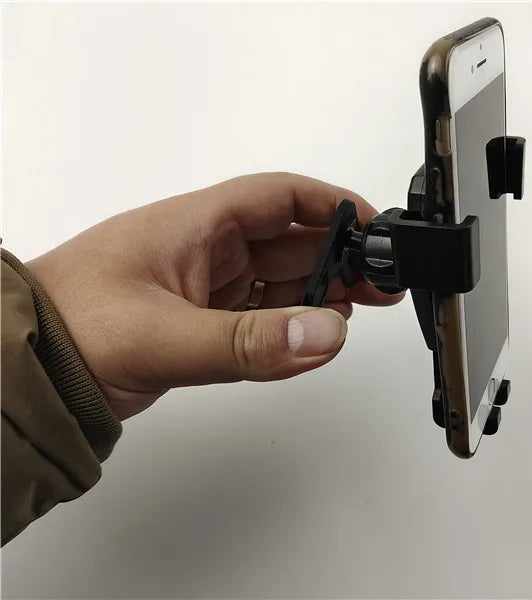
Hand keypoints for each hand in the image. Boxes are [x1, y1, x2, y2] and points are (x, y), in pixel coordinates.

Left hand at [27, 173, 403, 419]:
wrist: (23, 376)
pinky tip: (313, 337)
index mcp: (195, 225)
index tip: (374, 226)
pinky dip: (291, 326)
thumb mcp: (163, 335)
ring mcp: (204, 289)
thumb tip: (325, 334)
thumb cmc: (68, 329)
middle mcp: (205, 251)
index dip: (331, 205)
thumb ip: (247, 342)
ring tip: (357, 311)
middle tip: (382, 281)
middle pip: (291, 241)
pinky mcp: (201, 324)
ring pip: (280, 281)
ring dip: (321, 294)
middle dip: (340, 257)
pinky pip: (262, 318)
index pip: (279, 197)